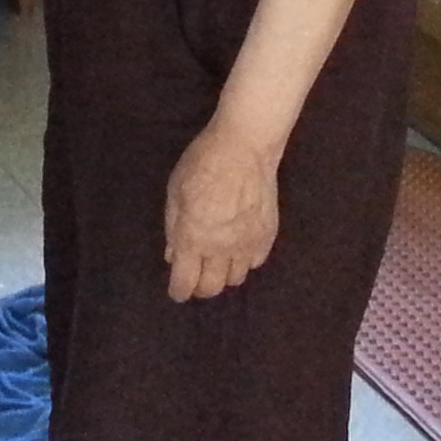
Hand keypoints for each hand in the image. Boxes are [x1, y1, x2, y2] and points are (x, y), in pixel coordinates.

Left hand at [163, 122, 281, 301]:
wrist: (244, 148)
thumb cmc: (202, 164)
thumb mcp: (175, 192)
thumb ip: (173, 227)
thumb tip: (173, 254)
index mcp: (192, 239)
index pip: (185, 282)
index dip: (179, 291)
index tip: (177, 291)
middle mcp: (221, 249)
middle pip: (212, 287)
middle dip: (200, 288)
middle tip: (195, 278)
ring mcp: (247, 244)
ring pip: (236, 278)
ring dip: (223, 275)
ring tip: (217, 262)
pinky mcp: (267, 236)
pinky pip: (255, 262)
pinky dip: (245, 261)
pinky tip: (238, 247)